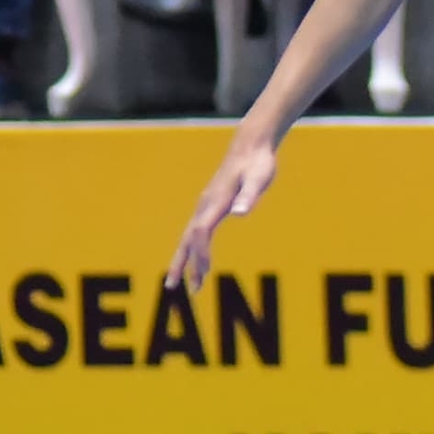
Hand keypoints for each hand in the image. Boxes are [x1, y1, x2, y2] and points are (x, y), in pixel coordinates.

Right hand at [170, 133, 282, 293]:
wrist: (251, 146)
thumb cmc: (258, 163)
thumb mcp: (260, 178)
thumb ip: (249, 196)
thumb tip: (240, 213)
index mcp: (217, 201)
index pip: (201, 231)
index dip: (200, 252)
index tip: (205, 272)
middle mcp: (206, 204)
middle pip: (187, 239)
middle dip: (181, 263)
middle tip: (174, 287)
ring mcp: (206, 204)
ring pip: (189, 236)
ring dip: (185, 260)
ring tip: (187, 283)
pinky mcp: (210, 205)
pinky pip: (196, 231)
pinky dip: (193, 248)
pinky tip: (198, 260)